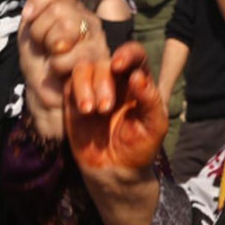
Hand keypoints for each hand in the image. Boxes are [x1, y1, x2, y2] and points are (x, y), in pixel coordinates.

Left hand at [17, 0, 109, 139]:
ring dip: (48, 49)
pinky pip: (72, 54)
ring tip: (51, 63)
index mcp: (75, 12)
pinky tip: (58, 73)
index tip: (28, 17)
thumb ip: (37, 1)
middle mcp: (89, 23)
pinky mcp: (100, 64)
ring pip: (66, 28)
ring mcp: (97, 42)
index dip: (38, 2)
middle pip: (60, 9)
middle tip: (43, 48)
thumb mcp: (30, 32)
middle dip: (40, 30)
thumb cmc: (39, 66)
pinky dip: (56, 65)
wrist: (46, 100)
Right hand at [63, 44, 167, 171]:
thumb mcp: (155, 126)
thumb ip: (151, 100)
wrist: (115, 171)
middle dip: (102, 81)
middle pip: (104, 62)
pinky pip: (69, 84)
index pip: (134, 55)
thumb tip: (137, 76)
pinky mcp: (74, 100)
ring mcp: (92, 88)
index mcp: (138, 81)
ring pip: (83, 68)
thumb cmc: (140, 147)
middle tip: (104, 108)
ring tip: (90, 111)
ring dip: (85, 85)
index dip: (126, 53)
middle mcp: (115, 80)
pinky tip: (83, 112)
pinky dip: (75, 93)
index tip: (118, 65)